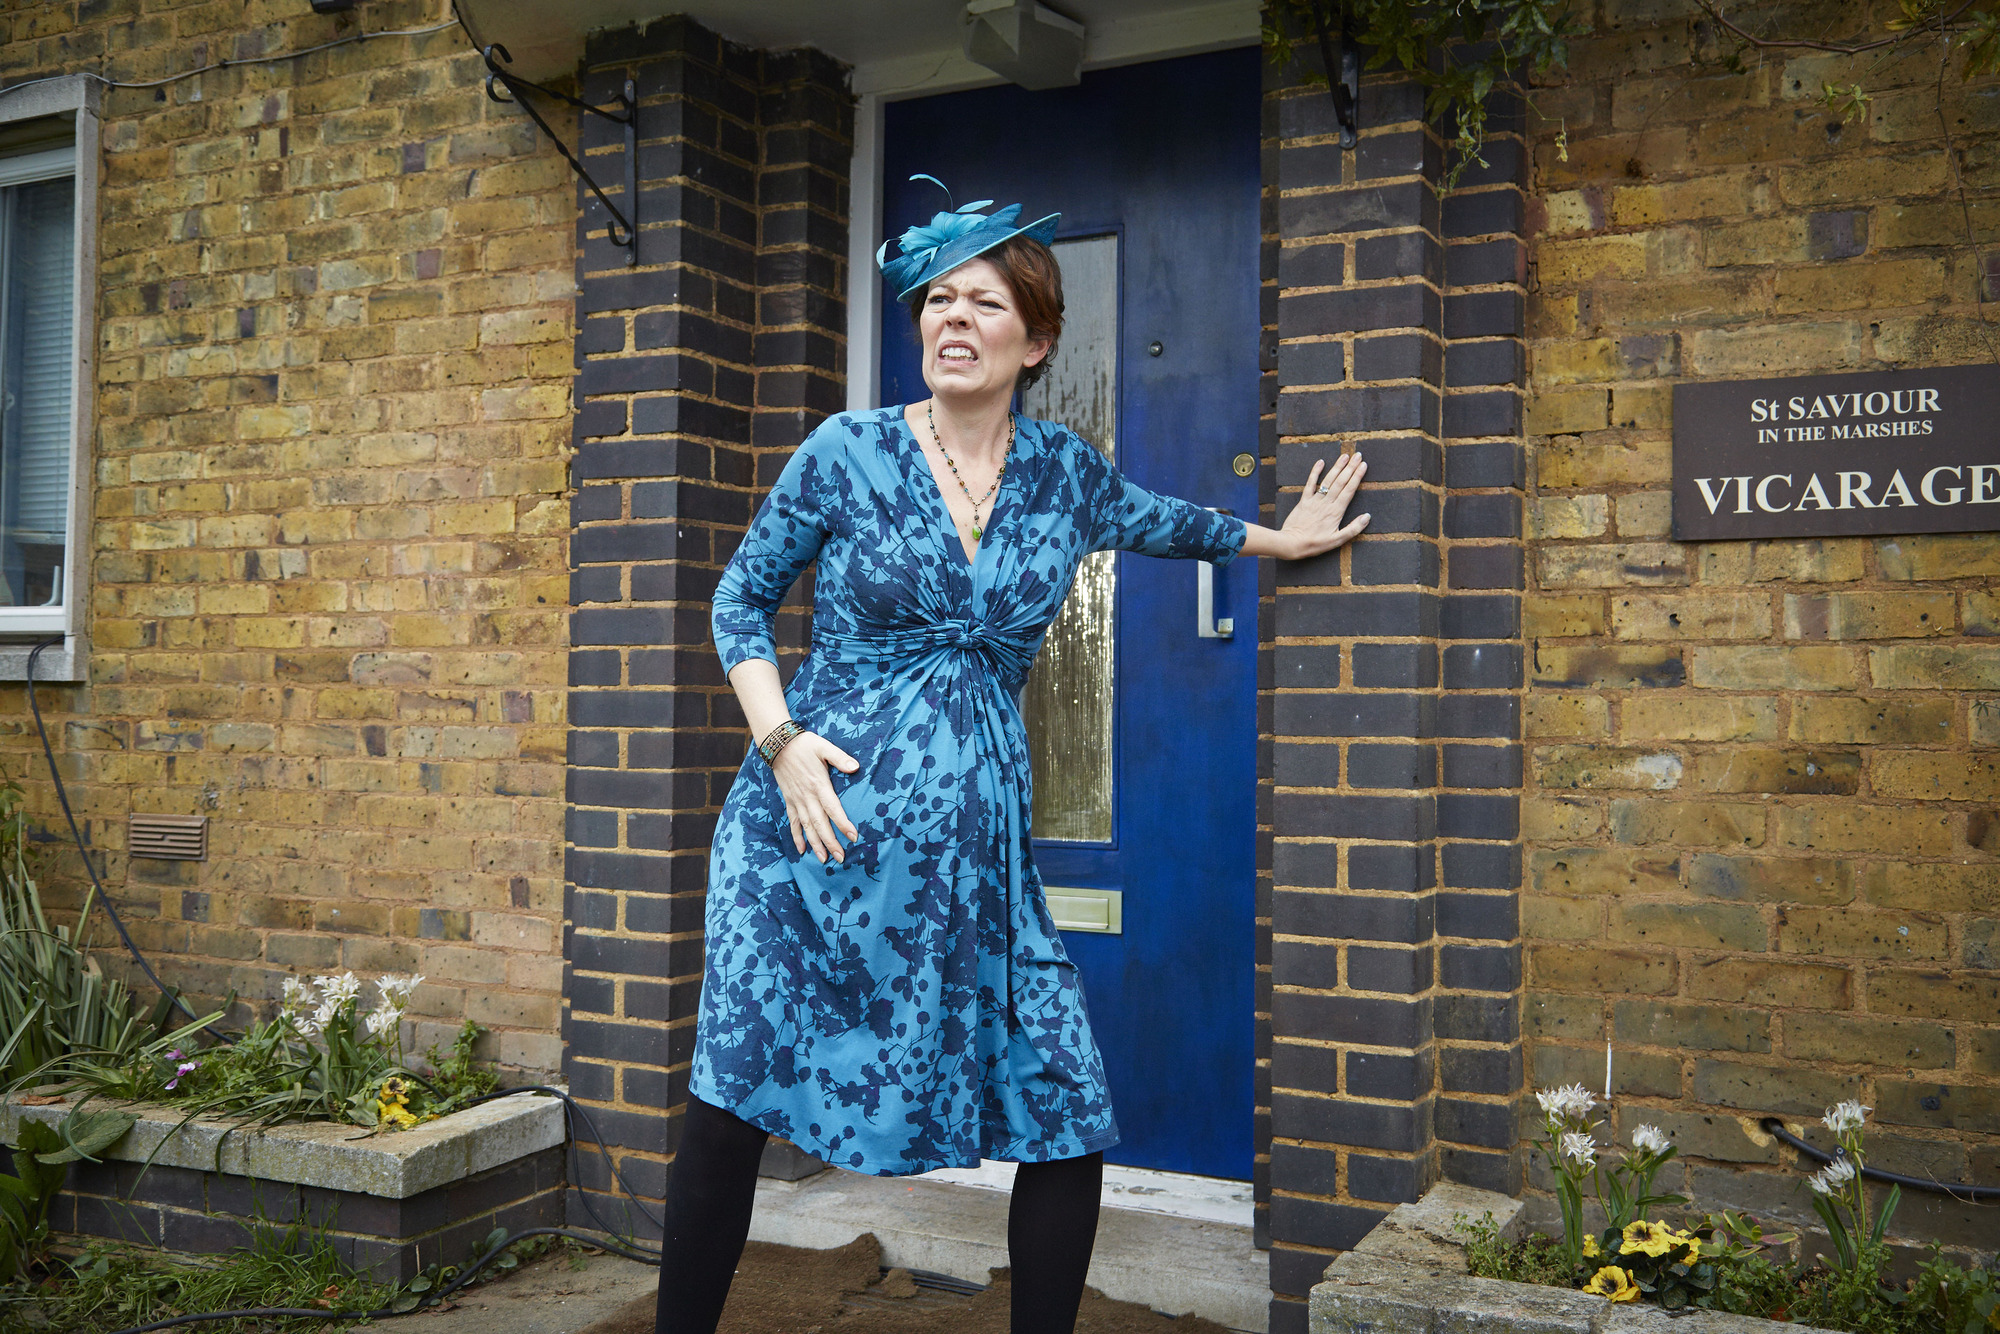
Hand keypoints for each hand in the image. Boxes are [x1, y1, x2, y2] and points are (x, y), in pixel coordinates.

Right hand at [770, 731, 859, 863]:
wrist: (778, 744)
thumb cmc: (805, 745)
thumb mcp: (824, 747)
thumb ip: (840, 758)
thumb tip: (856, 767)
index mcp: (819, 784)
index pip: (833, 808)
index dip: (843, 824)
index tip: (853, 836)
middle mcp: (807, 796)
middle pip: (820, 823)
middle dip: (831, 842)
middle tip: (841, 858)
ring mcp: (797, 800)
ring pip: (806, 827)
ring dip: (815, 844)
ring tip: (823, 860)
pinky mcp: (789, 801)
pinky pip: (792, 822)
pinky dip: (796, 837)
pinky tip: (801, 850)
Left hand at [1282, 452, 1369, 558]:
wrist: (1292, 543)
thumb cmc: (1315, 544)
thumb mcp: (1338, 540)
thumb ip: (1353, 528)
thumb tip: (1367, 516)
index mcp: (1336, 512)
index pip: (1349, 490)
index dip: (1357, 476)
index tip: (1363, 465)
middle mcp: (1327, 503)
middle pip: (1341, 482)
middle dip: (1350, 467)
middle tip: (1358, 455)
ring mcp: (1315, 500)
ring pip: (1328, 480)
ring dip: (1337, 467)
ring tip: (1345, 456)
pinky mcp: (1304, 500)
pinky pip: (1310, 483)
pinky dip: (1315, 472)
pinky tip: (1320, 462)